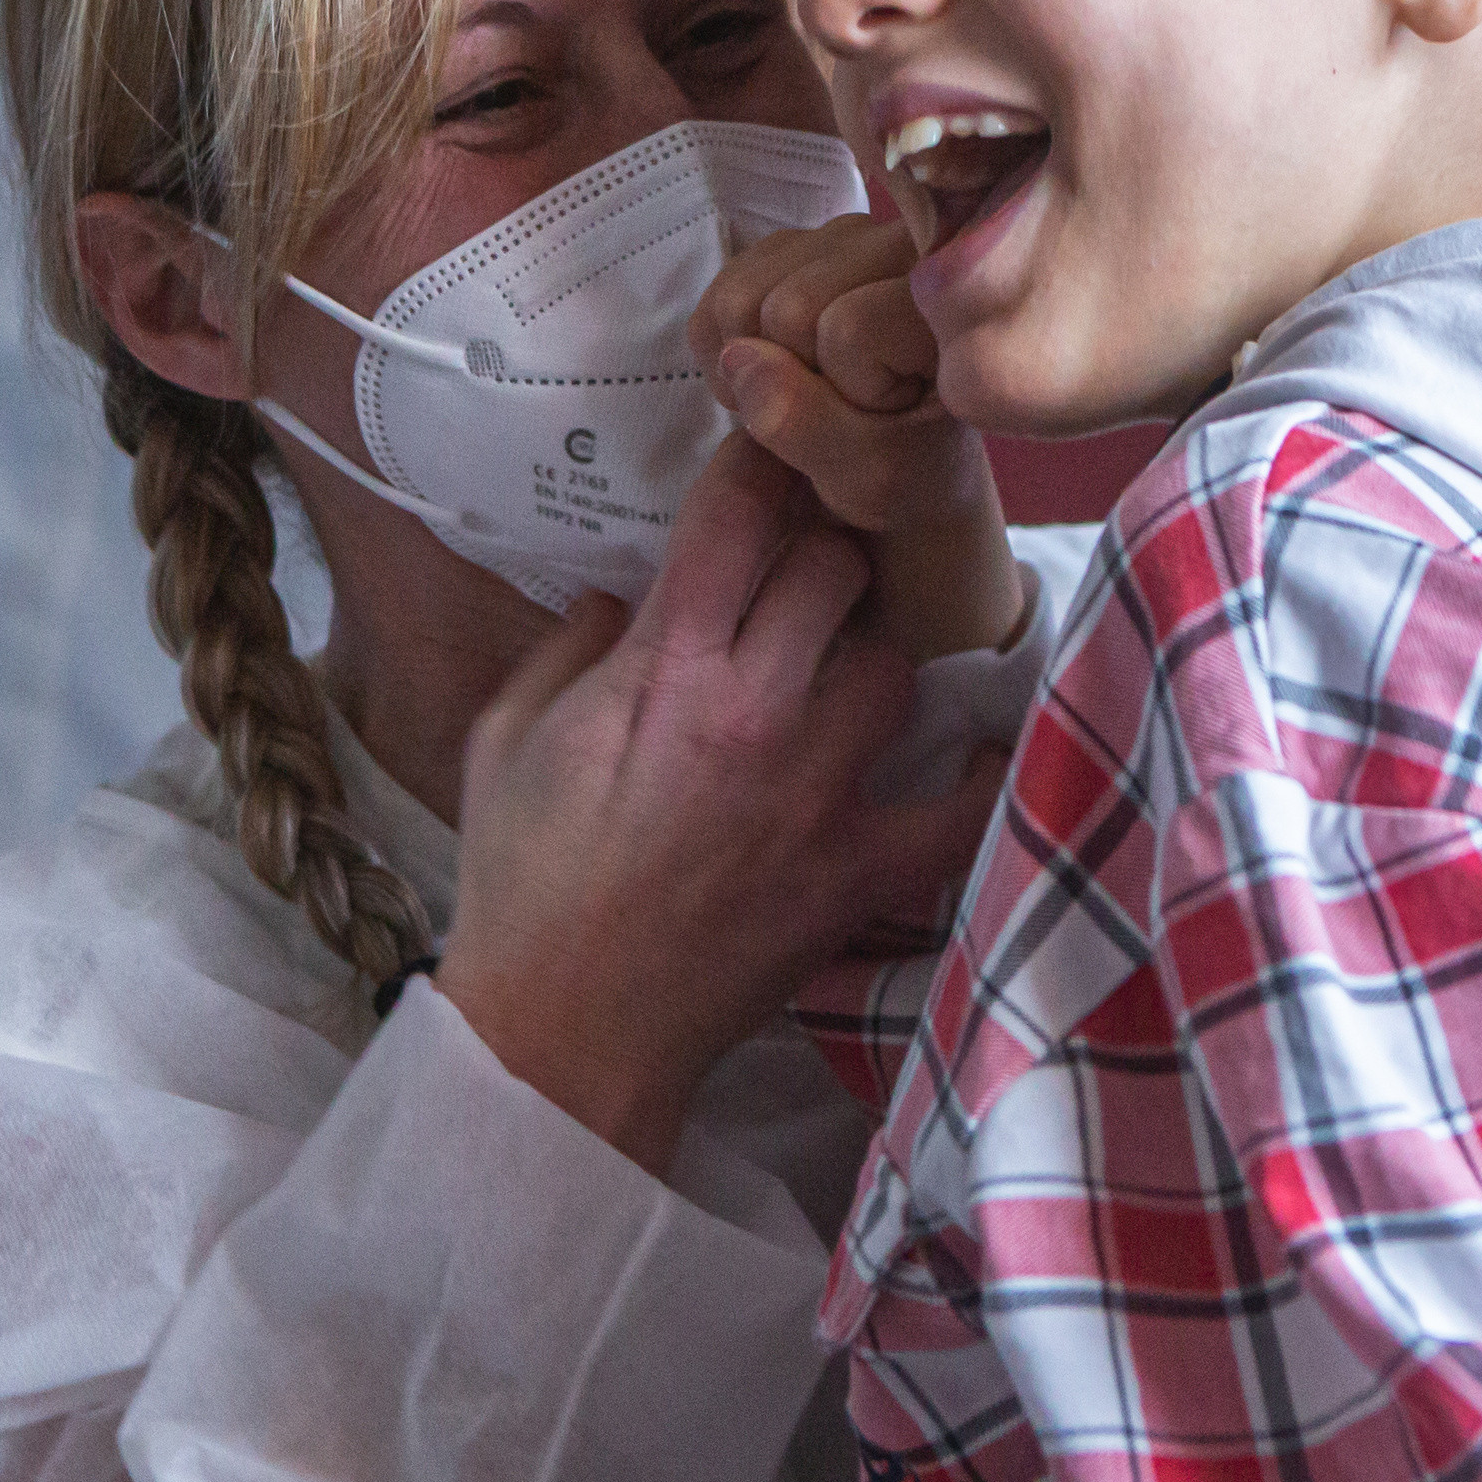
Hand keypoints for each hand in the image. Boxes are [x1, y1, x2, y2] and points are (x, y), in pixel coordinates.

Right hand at [435, 434, 1000, 1169]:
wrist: (561, 1031)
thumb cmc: (520, 885)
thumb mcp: (505, 740)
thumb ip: (564, 649)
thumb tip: (613, 599)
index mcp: (663, 668)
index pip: (739, 515)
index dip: (759, 465)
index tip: (769, 450)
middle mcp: (754, 711)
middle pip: (836, 569)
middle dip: (820, 556)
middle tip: (804, 574)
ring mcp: (818, 792)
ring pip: (896, 664)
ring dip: (873, 655)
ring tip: (846, 669)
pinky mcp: (859, 872)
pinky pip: (958, 808)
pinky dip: (977, 778)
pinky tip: (977, 751)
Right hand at [691, 215, 1027, 662]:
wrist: (907, 460)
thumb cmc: (908, 470)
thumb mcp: (872, 477)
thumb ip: (809, 427)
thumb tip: (739, 359)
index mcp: (949, 293)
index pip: (849, 329)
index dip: (850, 391)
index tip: (889, 413)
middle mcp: (901, 240)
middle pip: (788, 307)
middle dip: (792, 377)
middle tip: (836, 410)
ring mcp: (844, 234)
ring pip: (743, 293)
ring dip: (754, 363)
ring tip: (810, 394)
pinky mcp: (795, 244)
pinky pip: (722, 289)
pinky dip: (728, 344)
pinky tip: (778, 370)